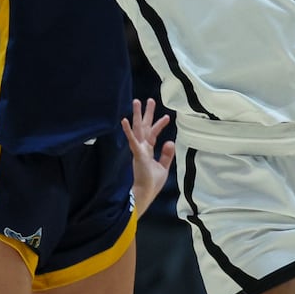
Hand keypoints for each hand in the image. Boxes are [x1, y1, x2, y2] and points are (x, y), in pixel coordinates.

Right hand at [123, 98, 174, 213]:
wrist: (145, 193)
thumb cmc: (152, 183)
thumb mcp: (163, 168)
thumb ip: (166, 155)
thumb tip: (170, 141)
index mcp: (147, 150)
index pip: (153, 134)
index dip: (160, 125)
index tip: (167, 116)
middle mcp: (142, 147)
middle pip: (144, 126)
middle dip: (147, 113)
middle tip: (149, 100)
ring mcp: (139, 150)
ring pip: (138, 129)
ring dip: (137, 115)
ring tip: (136, 101)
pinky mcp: (137, 154)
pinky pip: (132, 140)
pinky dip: (128, 131)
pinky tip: (124, 121)